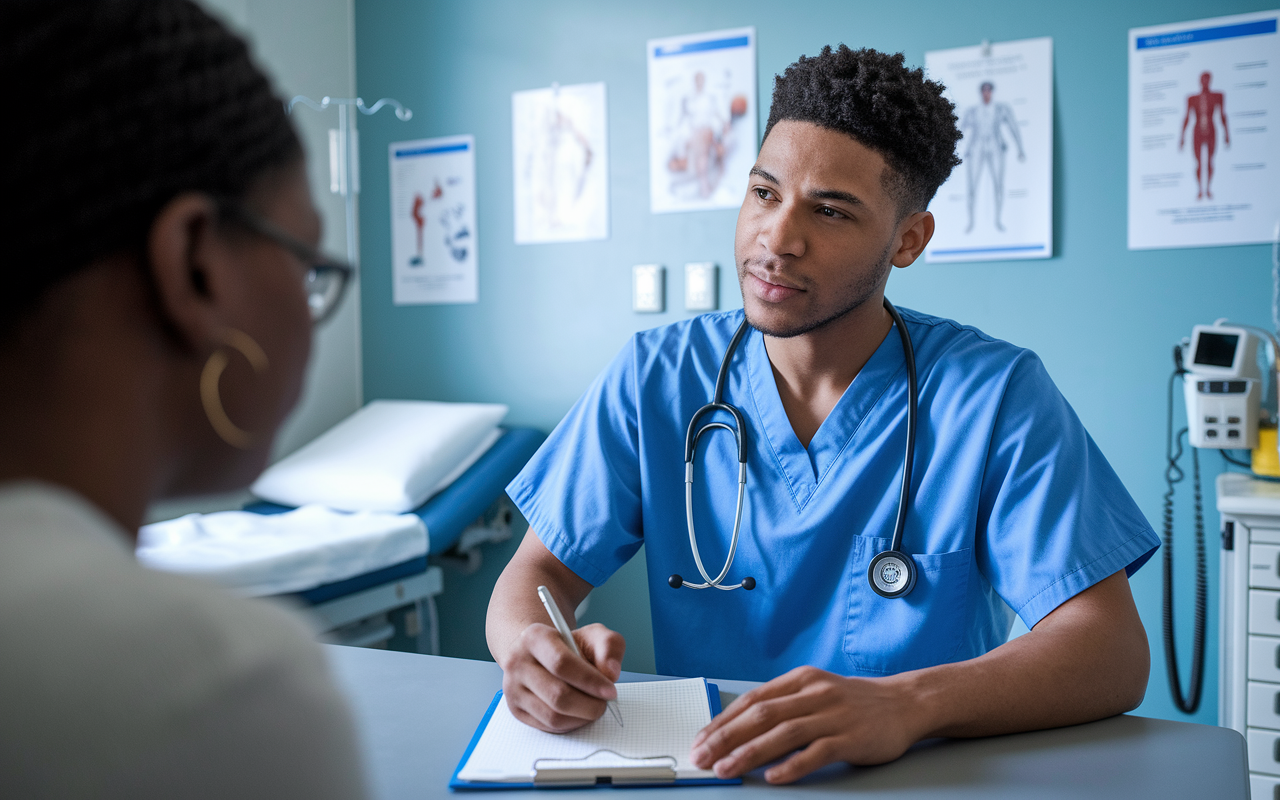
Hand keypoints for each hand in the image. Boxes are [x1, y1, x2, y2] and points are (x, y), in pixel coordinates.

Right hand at [497, 621, 624, 732]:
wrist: (541, 653)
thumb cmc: (568, 646)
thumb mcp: (592, 635)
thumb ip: (609, 646)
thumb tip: (611, 672)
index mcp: (535, 637)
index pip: (562, 664)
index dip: (590, 681)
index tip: (610, 690)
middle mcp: (518, 662)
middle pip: (557, 695)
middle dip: (589, 705)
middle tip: (604, 704)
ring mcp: (513, 688)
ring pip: (552, 716)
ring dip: (581, 717)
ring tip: (593, 707)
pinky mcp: (516, 709)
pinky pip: (547, 726)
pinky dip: (570, 724)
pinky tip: (579, 713)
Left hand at [689, 666, 922, 783]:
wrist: (904, 703)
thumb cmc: (852, 703)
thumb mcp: (814, 693)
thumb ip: (782, 706)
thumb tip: (738, 731)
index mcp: (800, 680)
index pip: (752, 700)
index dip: (722, 721)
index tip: (701, 740)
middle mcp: (814, 694)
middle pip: (761, 715)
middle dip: (726, 738)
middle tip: (703, 757)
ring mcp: (834, 715)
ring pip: (784, 733)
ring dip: (750, 753)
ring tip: (727, 769)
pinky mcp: (852, 738)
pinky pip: (817, 752)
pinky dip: (793, 765)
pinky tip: (774, 777)